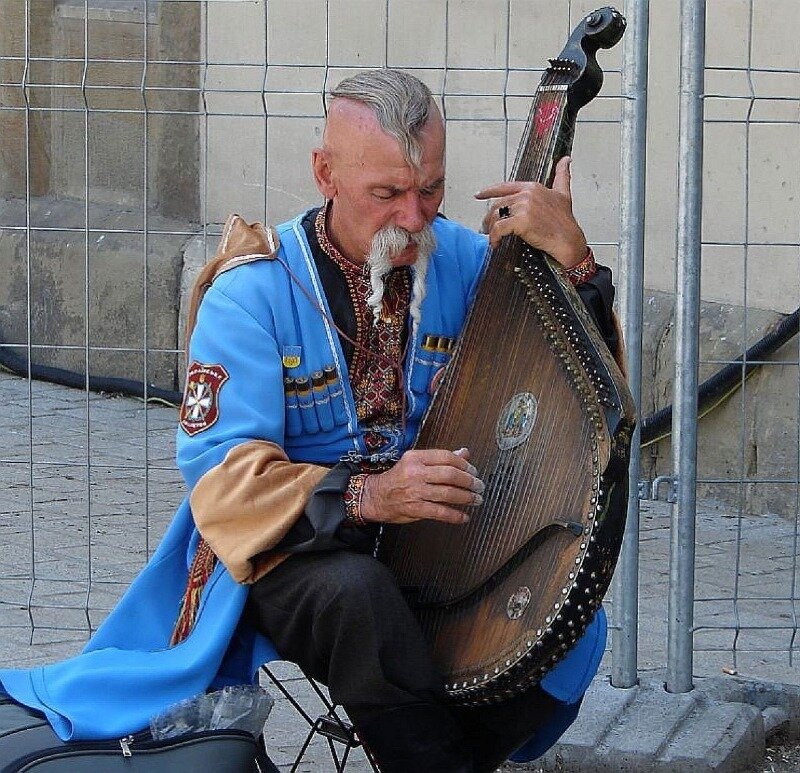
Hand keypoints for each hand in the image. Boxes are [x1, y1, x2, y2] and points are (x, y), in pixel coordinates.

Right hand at [359, 448, 483, 525]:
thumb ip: (440, 458)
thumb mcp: (416, 462)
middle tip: (479, 486)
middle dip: (469, 482)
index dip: (464, 464)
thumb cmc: (398, 478)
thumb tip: (465, 453)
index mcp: (416, 458)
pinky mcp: (415, 508)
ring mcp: (415, 491)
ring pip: (448, 493)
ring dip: (466, 498)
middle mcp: (415, 473)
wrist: (375, 496)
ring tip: (476, 500)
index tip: (473, 471)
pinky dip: (455, 515)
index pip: (446, 457)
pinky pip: (440, 512)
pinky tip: (464, 516)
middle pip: (450, 475)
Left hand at [474, 156, 586, 267]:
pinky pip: (499, 229)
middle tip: (487, 228)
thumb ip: (562, 175)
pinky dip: (494, 238)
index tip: (479, 195)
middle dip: (490, 218)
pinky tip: (496, 244)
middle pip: (498, 205)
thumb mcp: (563, 194)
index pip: (505, 186)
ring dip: (491, 229)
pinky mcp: (520, 222)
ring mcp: (523, 208)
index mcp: (533, 187)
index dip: (489, 191)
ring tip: (491, 237)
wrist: (568, 240)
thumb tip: (566, 160)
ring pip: (496, 216)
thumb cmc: (565, 222)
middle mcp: (527, 194)